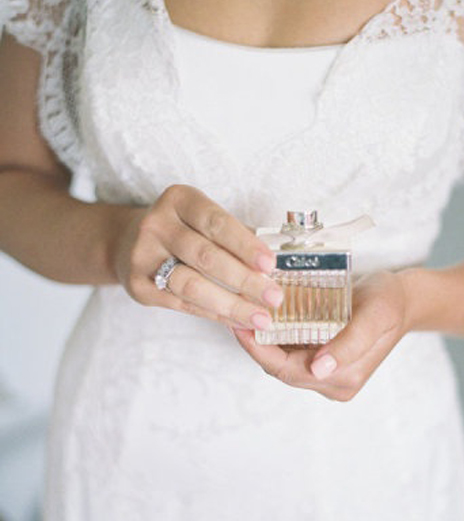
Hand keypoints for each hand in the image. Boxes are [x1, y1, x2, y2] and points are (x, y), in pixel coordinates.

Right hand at [112, 184, 283, 327]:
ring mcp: (142, 256)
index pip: (216, 222)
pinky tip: (238, 320)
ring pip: (192, 285)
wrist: (128, 243)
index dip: (245, 244)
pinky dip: (214, 314)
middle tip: (274, 297)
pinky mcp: (138, 286)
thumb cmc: (184, 231)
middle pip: (206, 256)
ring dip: (231, 304)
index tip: (270, 264)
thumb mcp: (204, 220)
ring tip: (260, 317)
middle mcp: (156, 224)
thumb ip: (237, 236)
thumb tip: (278, 263)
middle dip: (245, 280)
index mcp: (179, 200)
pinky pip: (183, 304)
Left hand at [232, 270, 408, 400]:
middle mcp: (331, 382)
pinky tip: (266, 314)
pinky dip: (277, 334)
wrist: (403, 299)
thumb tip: (319, 369)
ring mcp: (326, 373)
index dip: (259, 350)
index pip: (286, 371)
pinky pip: (291, 350)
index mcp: (343, 378)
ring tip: (247, 310)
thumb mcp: (375, 317)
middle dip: (257, 343)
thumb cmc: (390, 303)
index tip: (240, 325)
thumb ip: (351, 344)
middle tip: (238, 312)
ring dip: (265, 338)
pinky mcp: (322, 359)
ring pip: (282, 360)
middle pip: (280, 367)